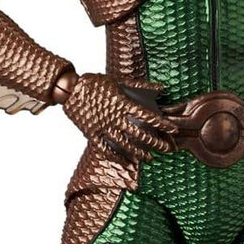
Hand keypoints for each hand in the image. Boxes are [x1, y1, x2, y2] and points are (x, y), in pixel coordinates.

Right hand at [61, 71, 177, 162]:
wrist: (70, 89)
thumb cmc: (96, 83)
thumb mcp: (118, 80)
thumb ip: (140, 85)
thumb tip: (162, 88)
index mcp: (122, 103)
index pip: (148, 116)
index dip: (162, 124)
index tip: (173, 130)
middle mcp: (114, 117)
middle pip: (139, 134)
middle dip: (156, 143)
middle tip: (167, 149)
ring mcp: (103, 127)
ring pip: (125, 144)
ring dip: (139, 153)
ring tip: (150, 158)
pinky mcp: (92, 134)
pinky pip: (106, 149)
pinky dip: (117, 158)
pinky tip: (127, 163)